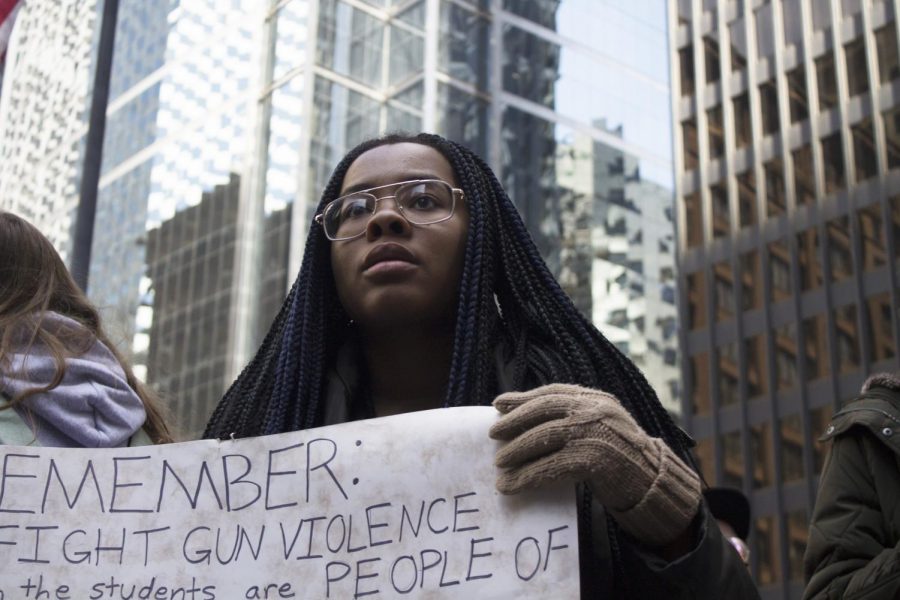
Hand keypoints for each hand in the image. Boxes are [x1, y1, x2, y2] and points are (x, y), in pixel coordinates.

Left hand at [489, 383, 700, 546]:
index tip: (498, 404)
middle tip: (493, 435)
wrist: (655, 484)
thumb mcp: (600, 428)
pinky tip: (512, 486)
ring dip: (516, 452)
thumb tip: (526, 418)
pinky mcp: (595, 459)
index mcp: (596, 399)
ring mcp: (596, 432)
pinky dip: (527, 477)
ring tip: (499, 465)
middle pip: (544, 410)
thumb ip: (574, 418)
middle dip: (515, 422)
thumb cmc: (623, 458)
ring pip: (544, 437)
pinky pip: (551, 467)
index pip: (552, 393)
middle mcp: (596, 409)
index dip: (523, 398)